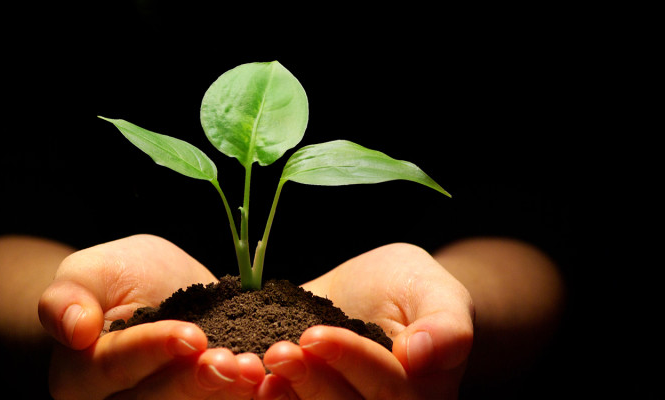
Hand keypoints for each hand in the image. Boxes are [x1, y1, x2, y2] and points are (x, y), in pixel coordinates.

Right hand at [38, 234, 264, 398]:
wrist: (160, 291)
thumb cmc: (119, 278)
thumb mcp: (92, 270)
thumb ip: (68, 295)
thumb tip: (74, 327)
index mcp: (80, 376)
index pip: (113, 368)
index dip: (153, 351)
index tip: (192, 334)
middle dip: (196, 383)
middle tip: (237, 363)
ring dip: (224, 397)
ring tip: (255, 372)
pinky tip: (268, 386)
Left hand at [257, 243, 473, 398]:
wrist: (370, 294)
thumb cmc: (412, 290)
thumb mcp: (438, 292)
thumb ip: (446, 325)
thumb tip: (422, 355)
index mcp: (420, 397)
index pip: (387, 388)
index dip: (350, 361)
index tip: (315, 334)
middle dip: (309, 382)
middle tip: (277, 352)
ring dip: (280, 399)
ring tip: (250, 370)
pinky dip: (258, 396)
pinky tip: (240, 377)